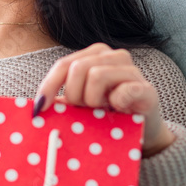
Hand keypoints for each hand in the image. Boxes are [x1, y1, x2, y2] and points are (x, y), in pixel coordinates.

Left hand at [33, 42, 175, 156]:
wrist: (142, 130)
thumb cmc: (108, 113)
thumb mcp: (82, 105)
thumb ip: (64, 100)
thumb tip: (38, 106)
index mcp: (94, 55)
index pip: (63, 64)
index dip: (49, 85)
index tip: (41, 107)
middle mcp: (113, 56)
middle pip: (77, 68)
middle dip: (74, 95)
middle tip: (84, 110)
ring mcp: (132, 69)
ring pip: (96, 75)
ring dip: (93, 100)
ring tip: (102, 110)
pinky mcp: (146, 88)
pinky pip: (123, 91)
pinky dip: (115, 103)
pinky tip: (119, 109)